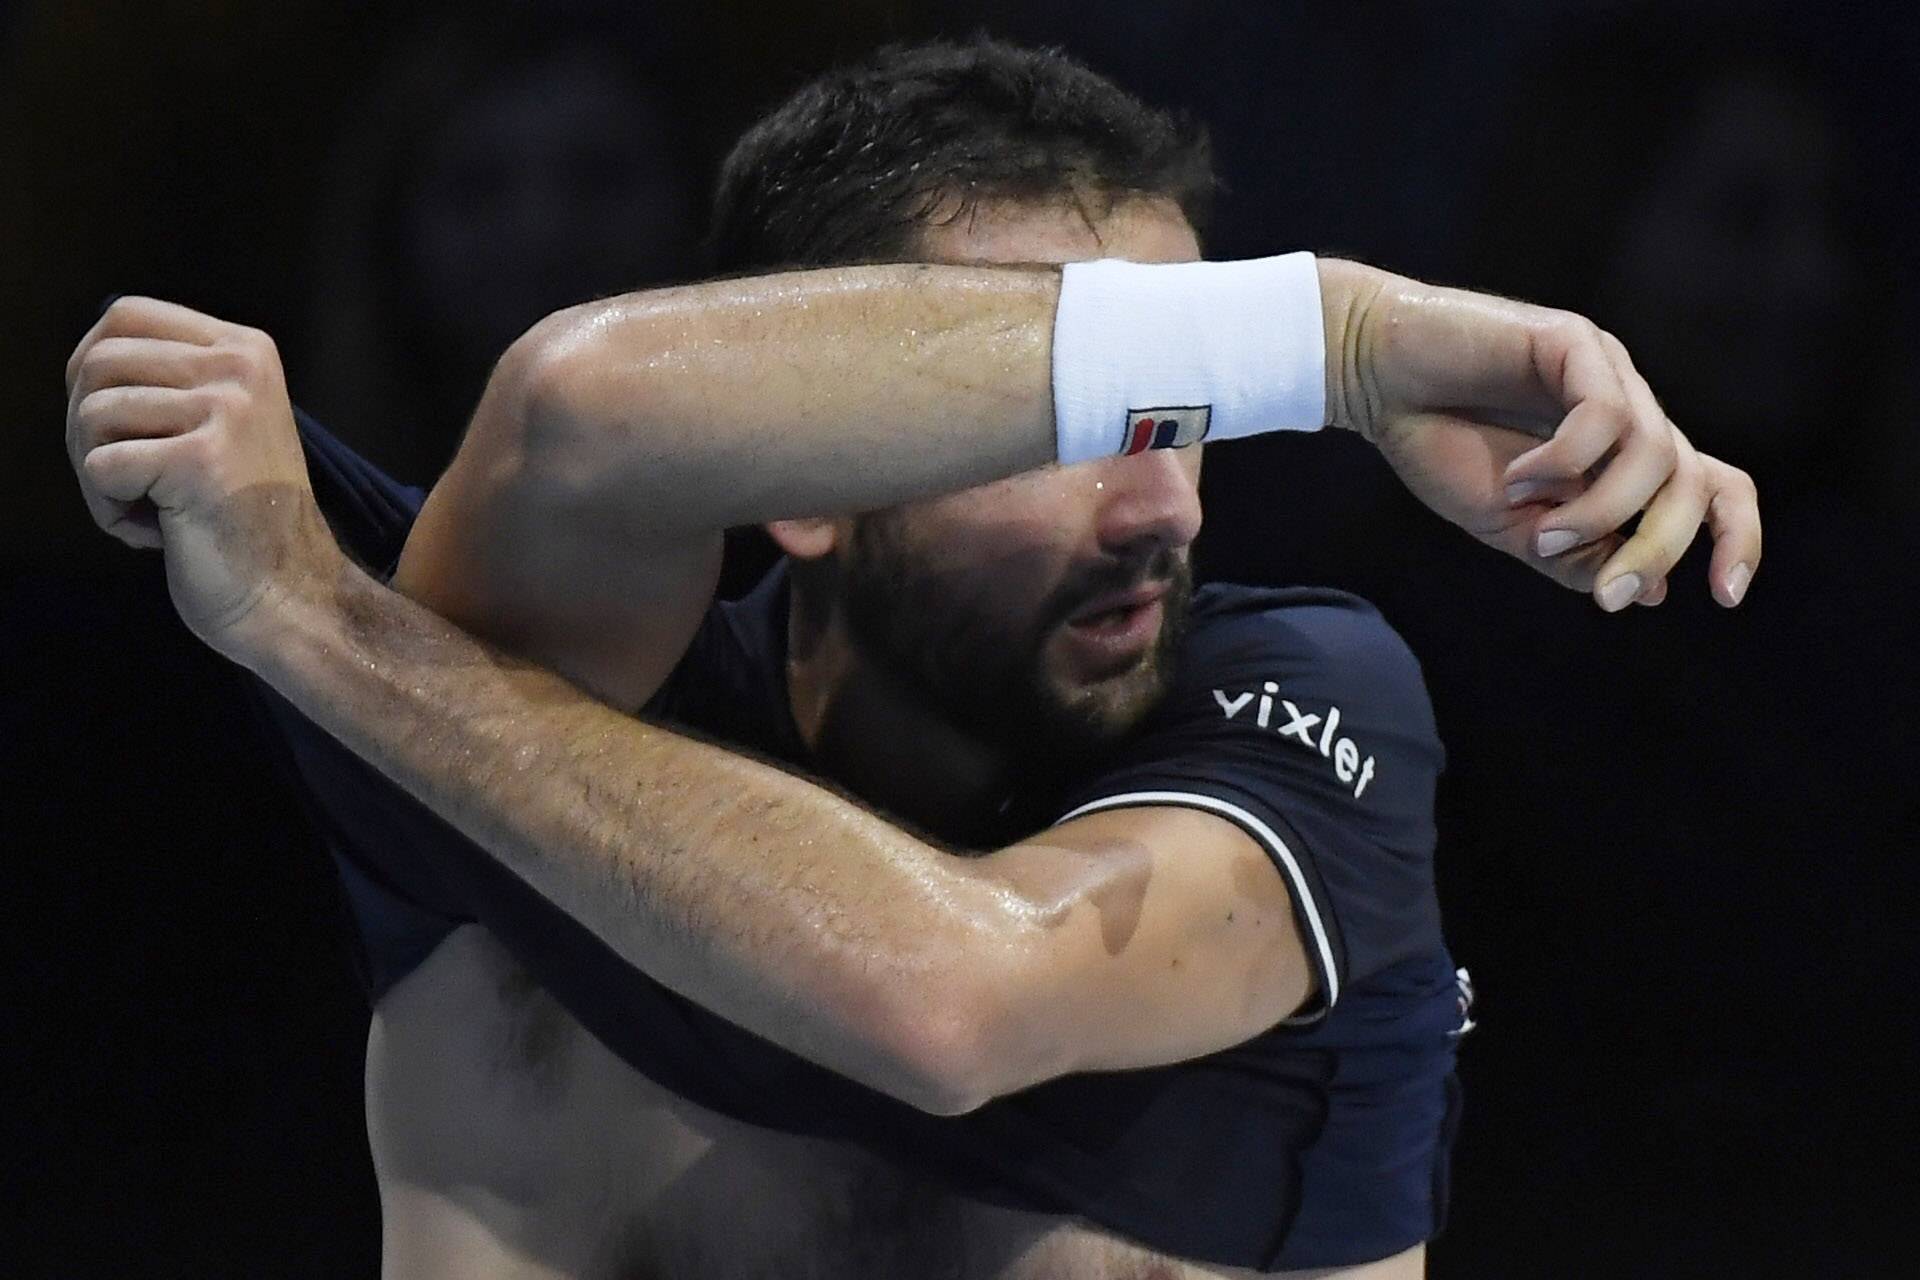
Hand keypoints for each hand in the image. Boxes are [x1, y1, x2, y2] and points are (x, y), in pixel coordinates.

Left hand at [65, 297, 343, 663]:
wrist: (292, 596)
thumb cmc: (241, 521)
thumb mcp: (219, 424)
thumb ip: (170, 383)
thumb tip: (84, 362)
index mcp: (247, 350)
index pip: (125, 316)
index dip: (90, 368)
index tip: (110, 427)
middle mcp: (241, 369)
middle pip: (97, 363)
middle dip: (84, 429)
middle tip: (122, 480)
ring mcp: (227, 412)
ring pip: (91, 415)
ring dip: (95, 474)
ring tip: (144, 507)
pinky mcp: (201, 461)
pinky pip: (100, 468)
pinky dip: (108, 511)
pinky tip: (153, 532)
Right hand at [1319, 261, 1760, 610]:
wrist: (1373, 375)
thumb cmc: (1435, 442)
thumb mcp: (1508, 526)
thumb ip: (1573, 557)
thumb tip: (1649, 591)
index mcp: (1620, 455)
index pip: (1712, 490)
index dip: (1736, 539)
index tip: (1725, 596)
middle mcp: (1628, 411)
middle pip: (1690, 484)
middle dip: (1658, 548)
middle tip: (1607, 595)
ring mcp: (1606, 373)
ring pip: (1653, 456)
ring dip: (1598, 513)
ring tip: (1536, 533)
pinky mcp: (1574, 343)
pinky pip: (1603, 416)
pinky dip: (1564, 462)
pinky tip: (1516, 476)